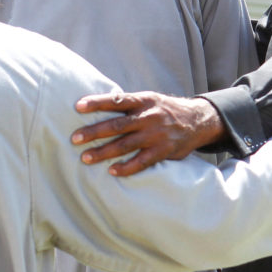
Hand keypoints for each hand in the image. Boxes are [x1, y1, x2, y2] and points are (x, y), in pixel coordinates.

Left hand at [71, 92, 223, 175]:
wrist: (197, 120)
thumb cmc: (164, 110)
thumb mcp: (149, 99)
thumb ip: (128, 104)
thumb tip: (97, 104)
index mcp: (143, 101)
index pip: (116, 100)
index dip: (97, 102)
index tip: (78, 106)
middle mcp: (148, 117)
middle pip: (117, 125)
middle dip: (94, 132)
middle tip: (74, 138)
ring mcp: (156, 135)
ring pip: (125, 145)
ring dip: (103, 152)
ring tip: (85, 158)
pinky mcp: (163, 151)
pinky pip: (141, 161)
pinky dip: (126, 167)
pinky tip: (113, 171)